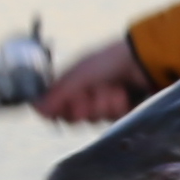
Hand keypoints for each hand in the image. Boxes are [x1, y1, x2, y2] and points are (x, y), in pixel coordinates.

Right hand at [34, 37, 149, 125]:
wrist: (143, 60)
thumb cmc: (108, 61)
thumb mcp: (80, 74)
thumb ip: (58, 93)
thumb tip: (36, 109)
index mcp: (71, 83)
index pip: (55, 109)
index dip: (59, 110)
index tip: (68, 103)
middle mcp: (84, 94)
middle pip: (74, 118)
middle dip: (84, 106)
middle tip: (91, 93)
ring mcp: (102, 104)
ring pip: (94, 119)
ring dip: (103, 104)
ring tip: (113, 88)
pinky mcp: (120, 111)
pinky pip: (112, 119)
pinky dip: (117, 106)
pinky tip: (123, 93)